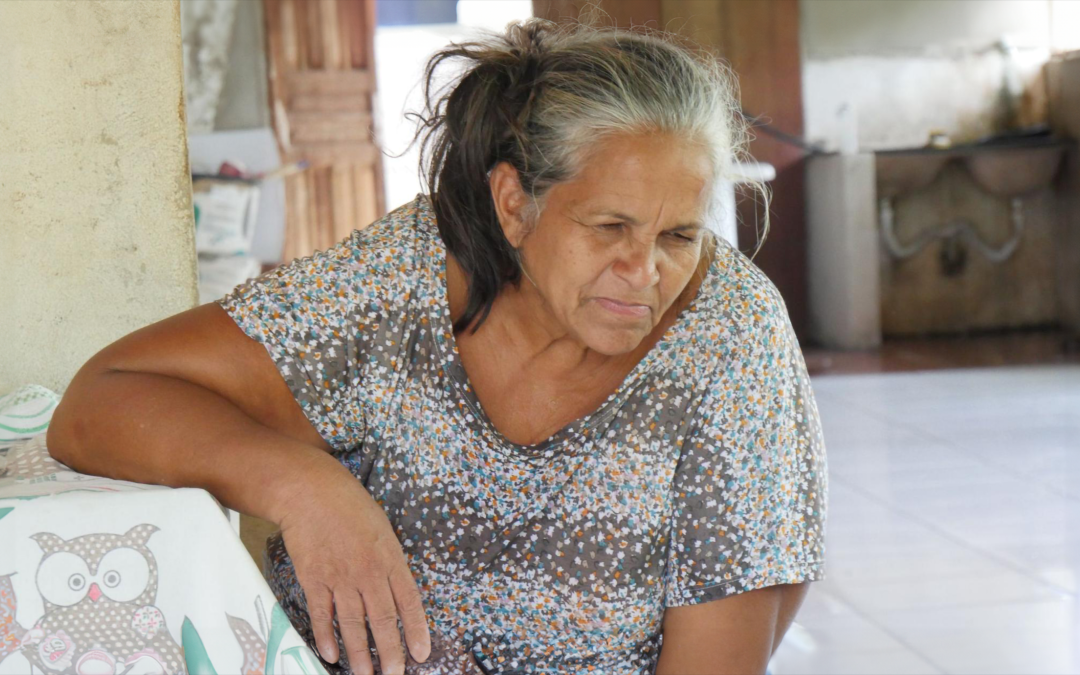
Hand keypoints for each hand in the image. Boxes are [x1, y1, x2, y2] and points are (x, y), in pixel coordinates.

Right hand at [277, 462, 430, 674]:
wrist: (311, 492)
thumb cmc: (350, 505)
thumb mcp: (383, 529)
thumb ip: (389, 561)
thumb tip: (394, 590)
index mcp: (390, 557)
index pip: (408, 601)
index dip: (415, 630)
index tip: (421, 654)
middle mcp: (368, 571)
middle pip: (382, 619)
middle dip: (390, 652)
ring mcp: (340, 577)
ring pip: (354, 624)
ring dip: (360, 654)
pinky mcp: (314, 579)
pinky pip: (323, 614)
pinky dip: (327, 637)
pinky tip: (331, 655)